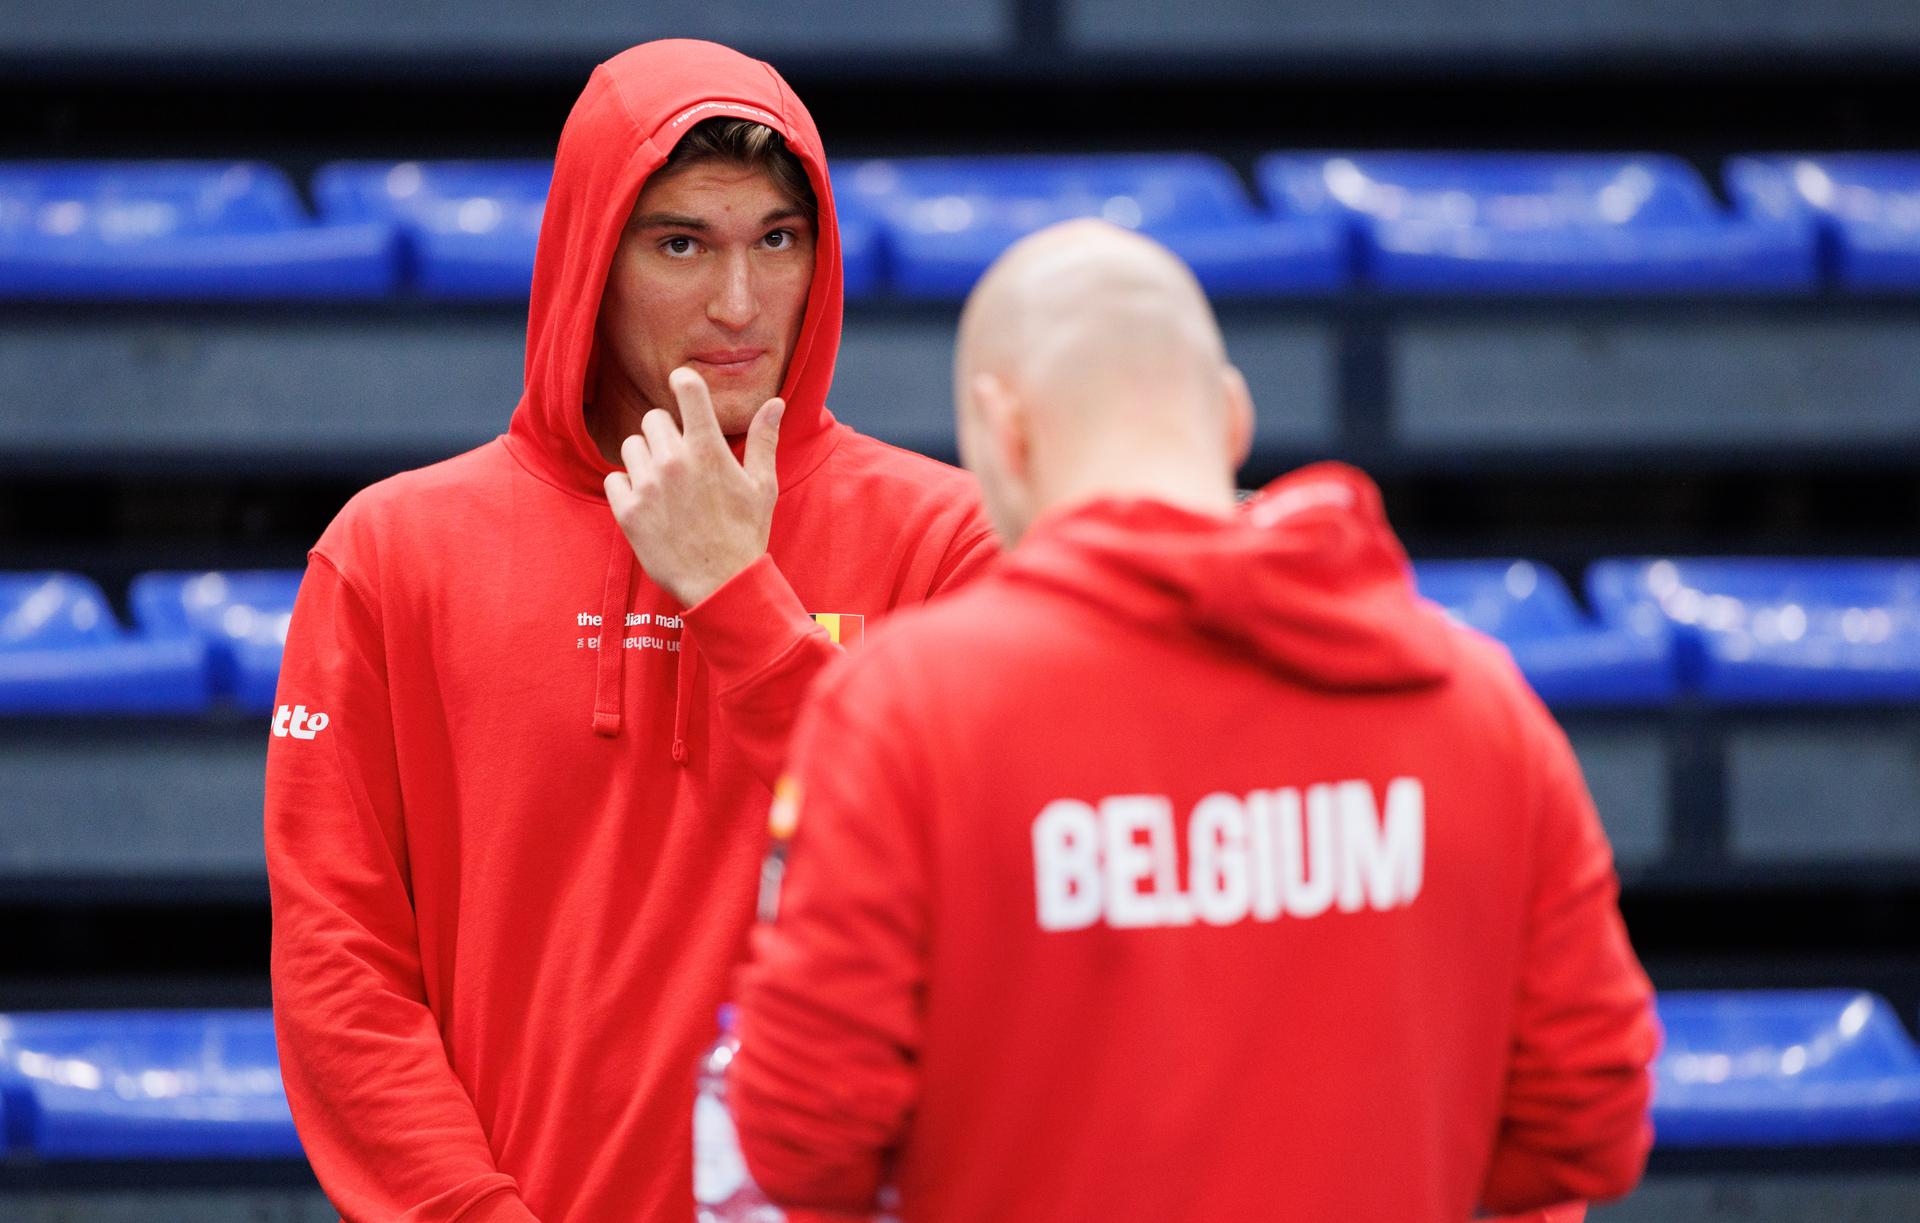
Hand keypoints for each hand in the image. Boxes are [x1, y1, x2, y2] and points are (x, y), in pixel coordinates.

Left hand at [604, 367, 783, 606]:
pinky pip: (614, 479)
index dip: (684, 382)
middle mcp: (674, 461)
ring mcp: (647, 486)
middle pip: (654, 418)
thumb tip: (775, 403)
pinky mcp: (627, 512)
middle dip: (666, 433)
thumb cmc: (745, 534)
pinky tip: (648, 504)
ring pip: (631, 446)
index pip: (687, 387)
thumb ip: (764, 439)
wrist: (721, 584)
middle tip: (681, 460)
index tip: (684, 387)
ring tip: (664, 485)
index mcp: (708, 449)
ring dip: (645, 459)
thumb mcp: (762, 485)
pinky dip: (627, 489)